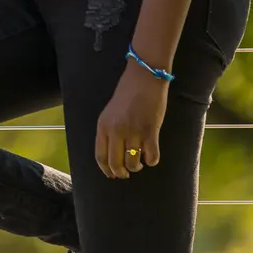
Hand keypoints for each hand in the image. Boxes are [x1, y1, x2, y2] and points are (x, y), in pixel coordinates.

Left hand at [95, 61, 168, 178]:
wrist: (144, 77)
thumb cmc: (127, 93)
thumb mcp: (110, 112)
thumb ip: (109, 130)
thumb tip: (113, 153)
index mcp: (103, 126)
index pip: (100, 156)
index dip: (106, 170)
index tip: (112, 175)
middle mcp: (116, 131)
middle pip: (115, 163)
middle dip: (122, 173)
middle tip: (127, 173)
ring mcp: (133, 132)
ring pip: (133, 162)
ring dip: (137, 166)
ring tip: (140, 162)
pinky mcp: (150, 131)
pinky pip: (151, 156)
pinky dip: (152, 160)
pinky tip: (151, 156)